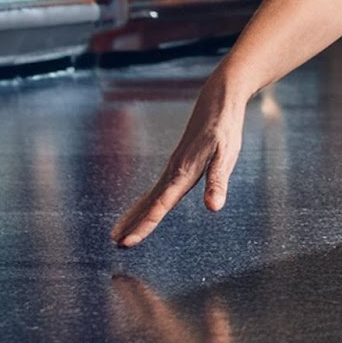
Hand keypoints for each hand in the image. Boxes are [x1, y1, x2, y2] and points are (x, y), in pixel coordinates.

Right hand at [111, 67, 248, 246]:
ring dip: (134, 214)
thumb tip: (214, 207)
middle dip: (133, 224)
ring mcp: (173, 167)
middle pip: (149, 203)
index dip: (144, 225)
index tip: (127, 242)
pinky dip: (144, 202)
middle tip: (114, 243)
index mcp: (184, 173)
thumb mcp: (226, 154)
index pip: (161, 205)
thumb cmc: (224, 128)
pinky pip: (156, 188)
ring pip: (149, 196)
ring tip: (116, 232)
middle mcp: (174, 171)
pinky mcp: (177, 163)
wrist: (217, 100)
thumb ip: (218, 181)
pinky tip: (142, 208)